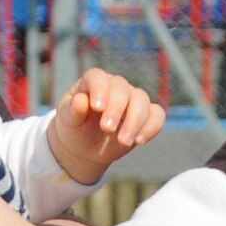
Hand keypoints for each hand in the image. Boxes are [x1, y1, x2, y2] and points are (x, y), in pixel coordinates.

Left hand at [48, 69, 165, 183]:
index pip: (98, 77)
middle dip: (116, 108)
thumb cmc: (75, 128)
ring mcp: (132, 99)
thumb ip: (73, 110)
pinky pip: (157, 115)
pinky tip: (140, 141)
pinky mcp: (146, 116)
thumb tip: (80, 100)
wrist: (85, 147)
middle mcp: (115, 86)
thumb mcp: (68, 121)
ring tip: (123, 141)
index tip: (97, 108)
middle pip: (122, 88)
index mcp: (93, 82)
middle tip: (107, 129)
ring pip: (142, 100)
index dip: (99, 89)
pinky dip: (152, 127)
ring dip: (135, 121)